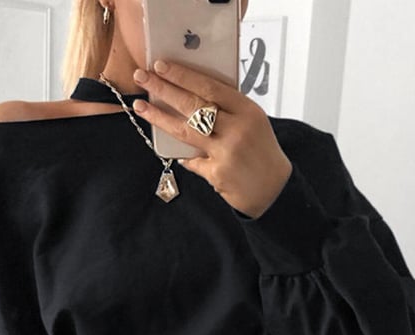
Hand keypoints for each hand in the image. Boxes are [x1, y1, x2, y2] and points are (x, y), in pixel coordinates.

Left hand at [132, 59, 292, 218]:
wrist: (274, 188)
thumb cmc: (261, 152)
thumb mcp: (252, 122)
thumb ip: (227, 109)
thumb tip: (192, 94)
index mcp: (247, 110)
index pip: (209, 86)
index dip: (183, 75)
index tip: (161, 66)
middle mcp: (237, 129)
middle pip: (192, 105)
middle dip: (163, 89)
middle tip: (142, 78)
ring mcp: (226, 152)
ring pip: (184, 130)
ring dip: (159, 118)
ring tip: (140, 107)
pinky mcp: (217, 174)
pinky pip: (191, 161)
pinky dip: (184, 157)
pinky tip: (177, 154)